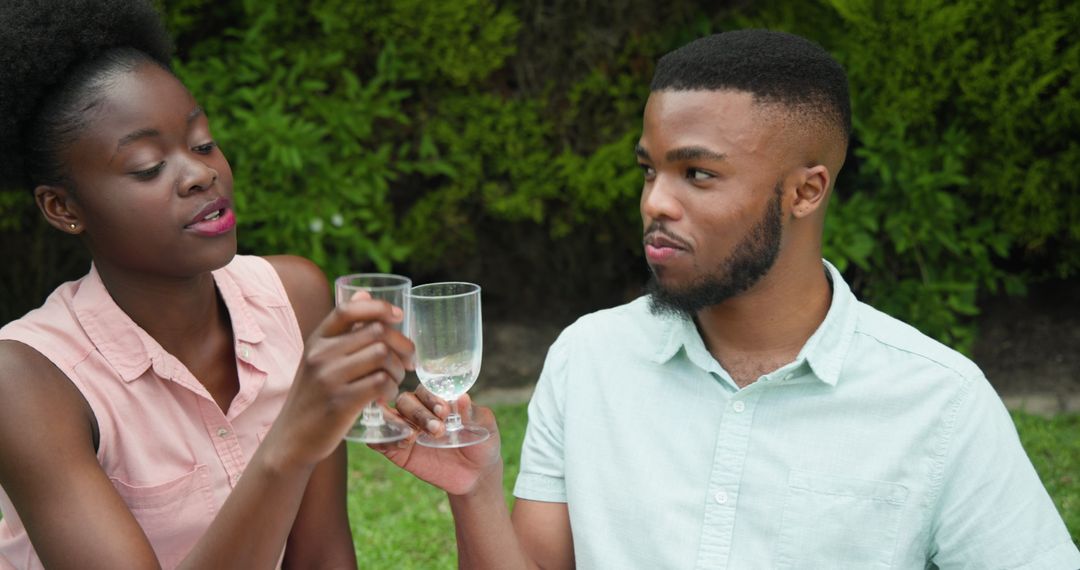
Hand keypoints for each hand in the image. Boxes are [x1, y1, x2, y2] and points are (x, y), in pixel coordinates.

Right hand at [268, 292, 414, 469]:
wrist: (292, 440)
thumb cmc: (313, 397)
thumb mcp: (320, 359)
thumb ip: (343, 331)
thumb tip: (364, 292)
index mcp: (316, 341)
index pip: (348, 310)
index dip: (378, 307)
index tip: (399, 316)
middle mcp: (320, 355)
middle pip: (377, 332)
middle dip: (402, 345)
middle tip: (409, 361)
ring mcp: (329, 378)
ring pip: (383, 356)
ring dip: (399, 369)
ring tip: (395, 381)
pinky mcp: (340, 402)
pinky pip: (381, 382)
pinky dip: (392, 388)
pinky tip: (386, 396)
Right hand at [373, 387, 501, 495]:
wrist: (477, 475)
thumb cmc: (482, 443)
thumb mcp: (485, 426)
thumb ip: (472, 413)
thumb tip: (462, 397)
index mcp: (438, 400)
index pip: (426, 389)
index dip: (432, 397)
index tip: (445, 411)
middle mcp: (419, 411)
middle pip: (406, 400)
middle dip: (419, 413)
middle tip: (438, 430)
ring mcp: (406, 430)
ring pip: (389, 416)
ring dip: (398, 424)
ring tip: (414, 437)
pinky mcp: (398, 451)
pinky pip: (380, 440)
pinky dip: (384, 439)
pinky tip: (403, 444)